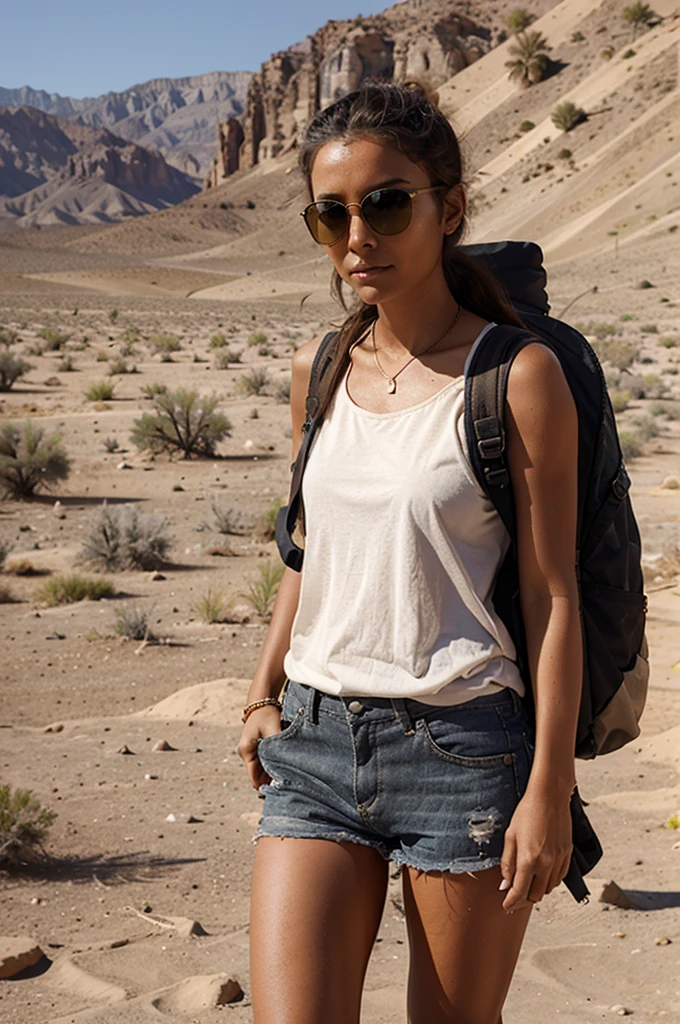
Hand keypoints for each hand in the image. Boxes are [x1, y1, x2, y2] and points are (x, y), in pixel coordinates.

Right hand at [236, 706, 282, 789]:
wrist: (262, 701)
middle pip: (257, 776)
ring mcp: (248, 751)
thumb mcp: (274, 731)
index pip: (254, 778)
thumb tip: (285, 765)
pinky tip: (282, 766)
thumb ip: (278, 749)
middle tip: (288, 784)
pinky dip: (271, 766)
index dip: (266, 786)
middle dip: (270, 780)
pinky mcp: (254, 748)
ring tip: (287, 776)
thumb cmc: (267, 714)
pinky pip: (262, 762)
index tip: (281, 790)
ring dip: (271, 773)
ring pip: (260, 770)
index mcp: (246, 751)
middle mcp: (244, 753)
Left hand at [499, 787, 572, 911]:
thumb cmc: (527, 812)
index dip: (511, 902)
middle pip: (535, 895)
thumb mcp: (510, 836)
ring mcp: (559, 860)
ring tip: (528, 883)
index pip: (519, 892)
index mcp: (528, 860)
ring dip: (537, 890)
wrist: (549, 797)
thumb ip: (507, 862)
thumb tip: (505, 884)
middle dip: (523, 898)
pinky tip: (542, 875)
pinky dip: (550, 881)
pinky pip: (559, 878)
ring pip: (549, 889)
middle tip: (515, 895)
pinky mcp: (567, 854)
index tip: (506, 905)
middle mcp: (546, 864)